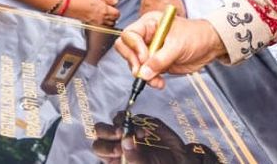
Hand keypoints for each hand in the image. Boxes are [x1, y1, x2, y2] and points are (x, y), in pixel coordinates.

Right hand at [67, 0, 118, 26]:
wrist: (69, 3)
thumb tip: (115, 0)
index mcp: (105, 10)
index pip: (117, 14)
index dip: (117, 10)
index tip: (115, 6)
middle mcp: (101, 18)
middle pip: (113, 21)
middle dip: (114, 16)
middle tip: (111, 9)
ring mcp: (95, 21)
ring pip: (106, 24)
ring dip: (108, 20)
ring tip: (105, 13)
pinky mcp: (89, 22)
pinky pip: (99, 24)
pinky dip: (101, 21)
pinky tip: (97, 14)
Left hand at [93, 112, 216, 162]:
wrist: (177, 160)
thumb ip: (134, 158)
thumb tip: (125, 141)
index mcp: (113, 158)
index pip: (99, 147)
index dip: (105, 147)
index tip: (119, 150)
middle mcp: (117, 143)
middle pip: (100, 132)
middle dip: (108, 132)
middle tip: (121, 134)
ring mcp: (127, 131)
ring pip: (113, 121)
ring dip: (121, 125)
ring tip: (137, 134)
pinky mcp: (138, 122)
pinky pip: (127, 116)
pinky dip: (134, 121)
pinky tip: (143, 132)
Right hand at [115, 12, 225, 89]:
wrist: (209, 46)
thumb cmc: (196, 36)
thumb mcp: (178, 45)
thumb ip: (160, 59)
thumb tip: (144, 72)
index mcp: (149, 23)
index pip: (129, 34)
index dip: (134, 48)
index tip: (144, 58)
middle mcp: (146, 36)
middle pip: (126, 49)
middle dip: (133, 62)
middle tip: (142, 71)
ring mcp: (150, 50)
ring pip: (134, 64)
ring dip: (143, 75)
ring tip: (156, 80)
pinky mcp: (155, 63)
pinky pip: (145, 73)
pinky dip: (150, 80)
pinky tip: (159, 82)